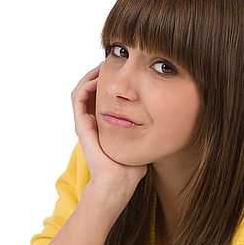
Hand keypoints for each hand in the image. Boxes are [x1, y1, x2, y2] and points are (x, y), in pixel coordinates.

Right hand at [71, 64, 146, 199]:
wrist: (119, 183)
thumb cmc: (132, 168)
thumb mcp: (142, 141)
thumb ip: (148, 129)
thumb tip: (165, 117)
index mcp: (105, 125)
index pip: (105, 97)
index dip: (112, 82)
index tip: (124, 71)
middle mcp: (93, 122)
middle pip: (92, 90)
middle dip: (101, 74)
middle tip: (113, 61)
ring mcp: (86, 124)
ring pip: (82, 90)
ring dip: (91, 75)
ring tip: (103, 64)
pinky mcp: (82, 126)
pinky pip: (78, 98)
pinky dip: (85, 85)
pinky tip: (97, 77)